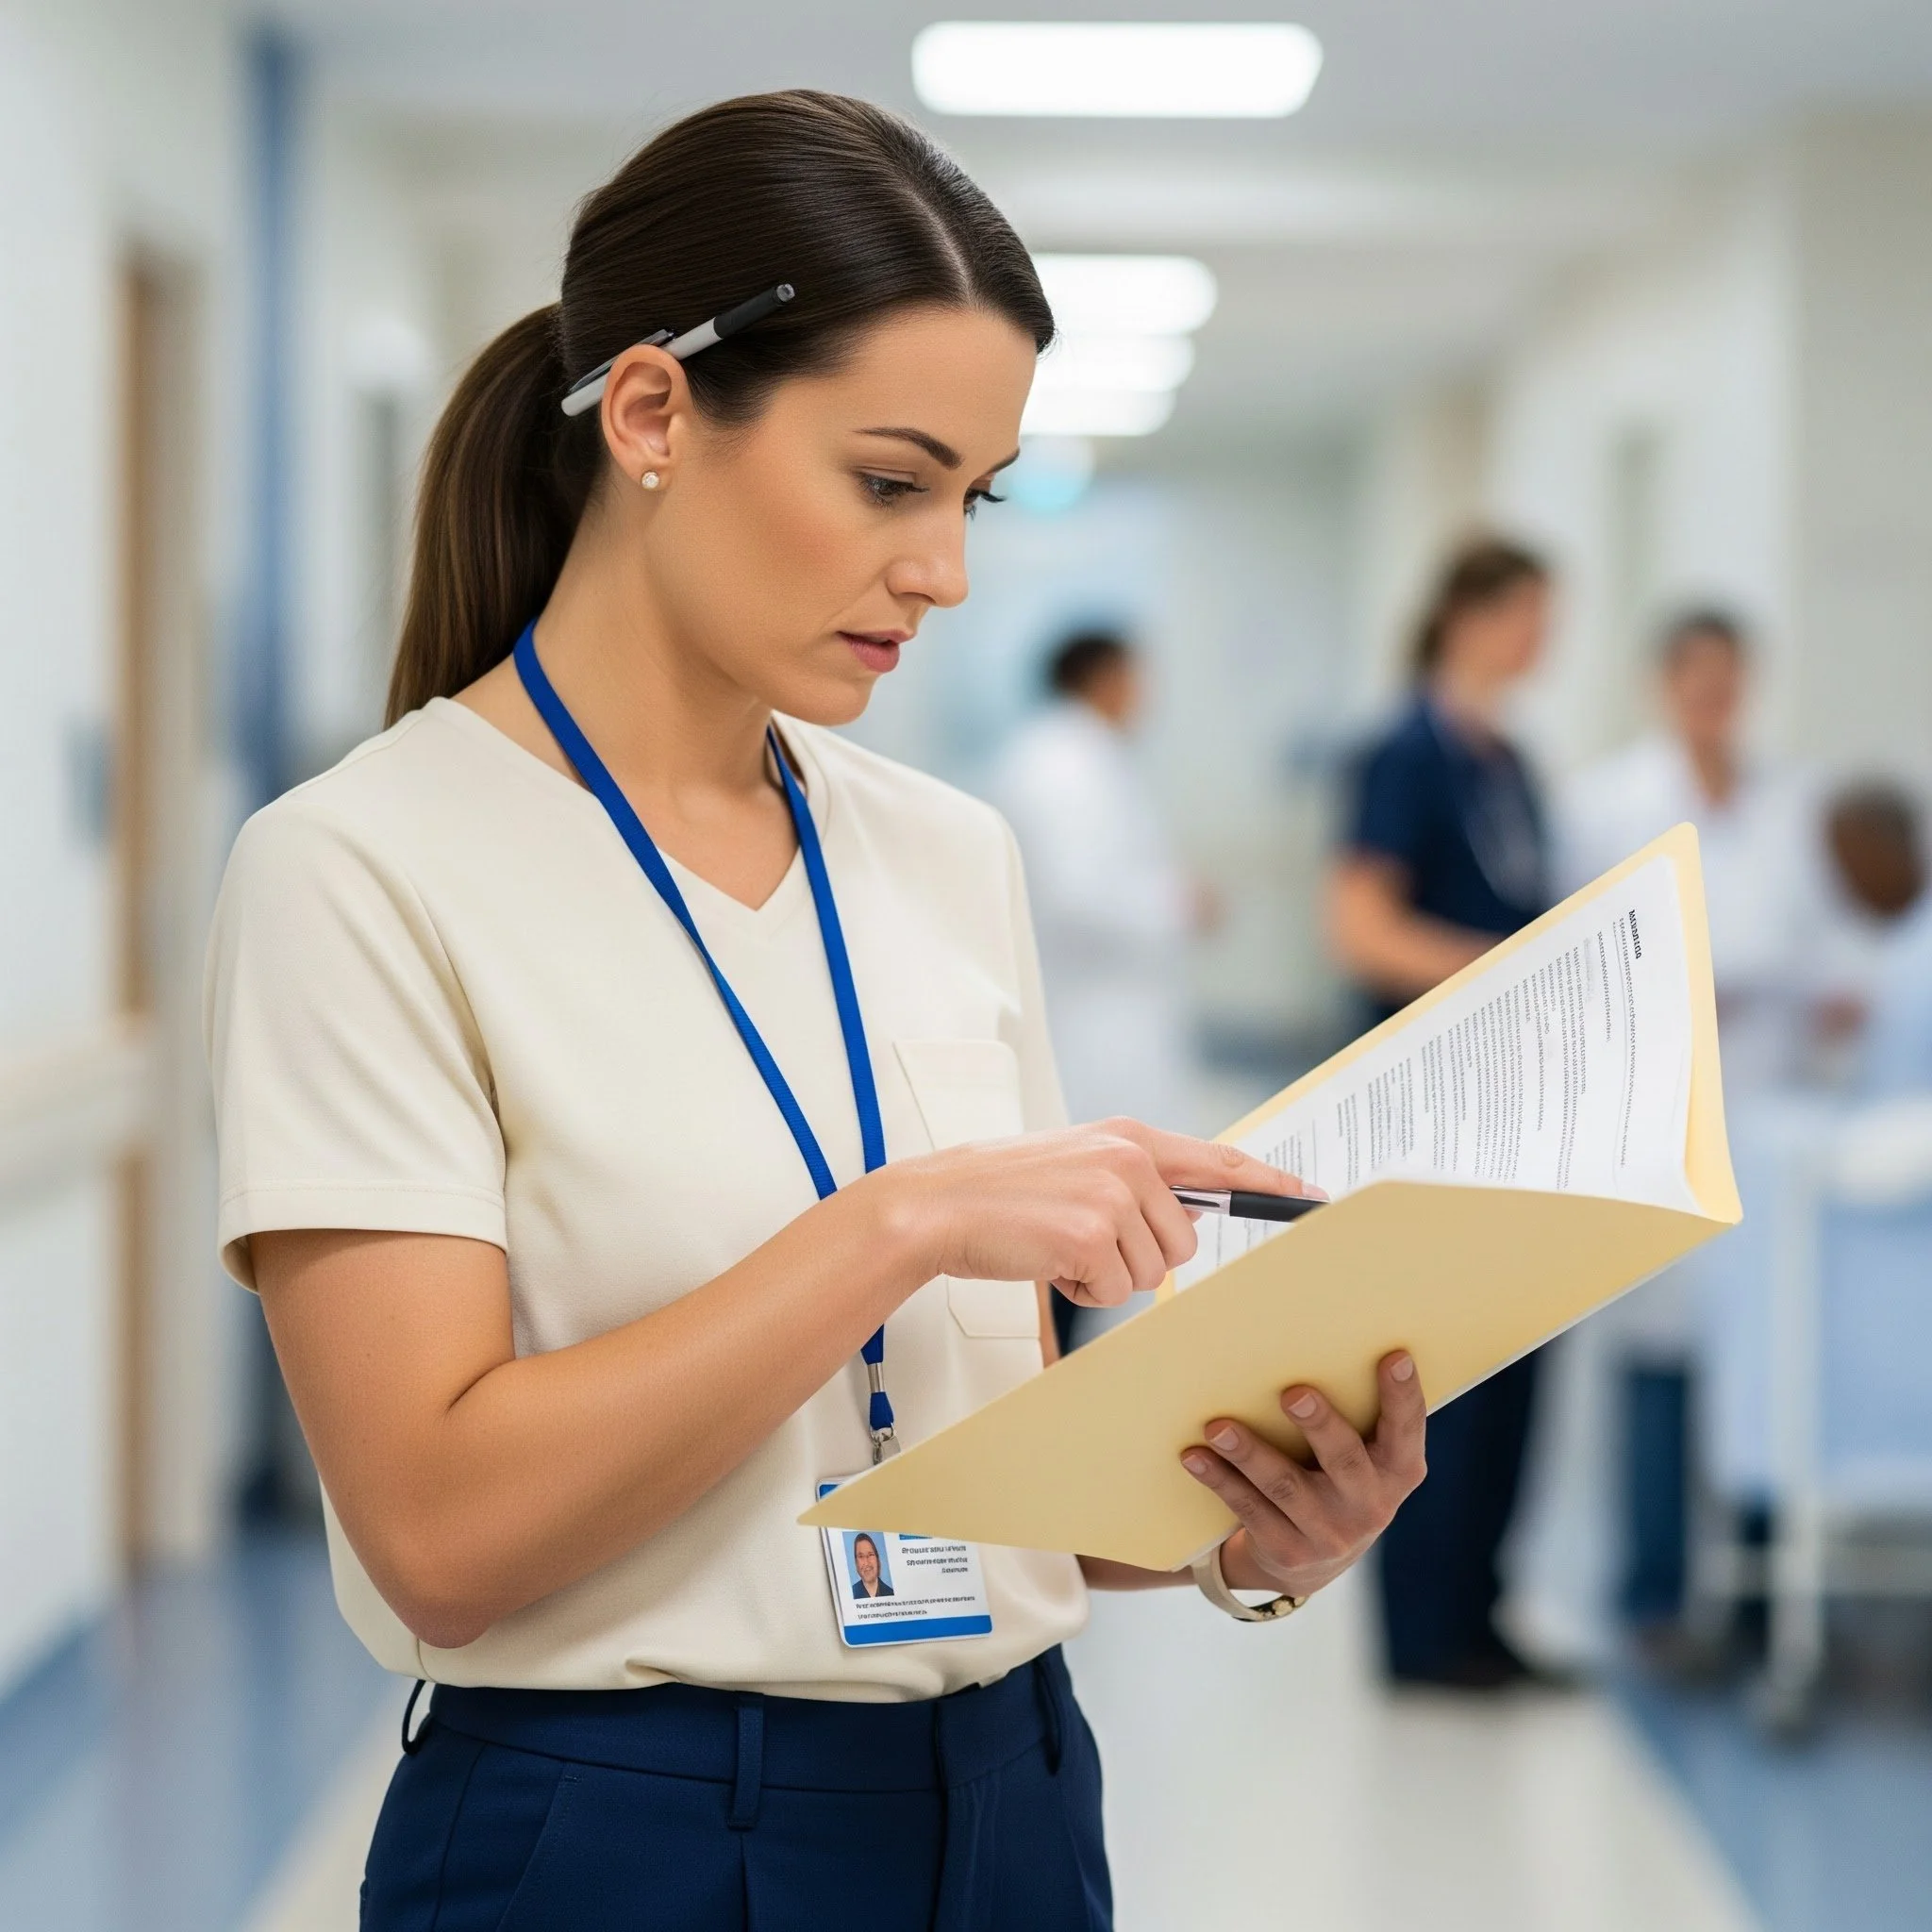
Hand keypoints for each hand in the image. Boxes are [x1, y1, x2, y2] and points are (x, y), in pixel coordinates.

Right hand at [870, 1118, 1315, 1308]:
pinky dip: (1081, 1292)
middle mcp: (1129, 1161)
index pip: (1220, 1159)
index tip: (1314, 1195)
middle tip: (1083, 1240)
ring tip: (1058, 1247)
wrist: (936, 1205)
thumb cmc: (1001, 1192)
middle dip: (1139, 1256)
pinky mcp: (1090, 1236)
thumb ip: (1134, 1179)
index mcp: (1129, 1138)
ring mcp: (1112, 1197)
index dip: (1270, 1181)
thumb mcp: (1078, 1163)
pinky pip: (1115, 1293)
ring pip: (1152, 1271)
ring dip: (1107, 1276)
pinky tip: (1047, 1262)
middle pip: (1185, 1240)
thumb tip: (1185, 1220)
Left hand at [1180, 1352, 1425, 1600]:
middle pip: (1344, 1460)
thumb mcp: (1364, 1456)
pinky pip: (1248, 1508)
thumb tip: (1308, 1341)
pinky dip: (1220, 1479)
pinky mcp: (1288, 1551)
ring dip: (1250, 1453)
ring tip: (1218, 1427)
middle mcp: (1370, 1505)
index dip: (1403, 1396)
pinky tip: (1195, 1456)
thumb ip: (1355, 1413)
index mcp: (1397, 1471)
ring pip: (1285, 1486)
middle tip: (1293, 1393)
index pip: (1406, 1430)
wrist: (1315, 1563)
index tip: (1395, 1356)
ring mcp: (1329, 1533)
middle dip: (1319, 1425)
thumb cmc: (1337, 1478)